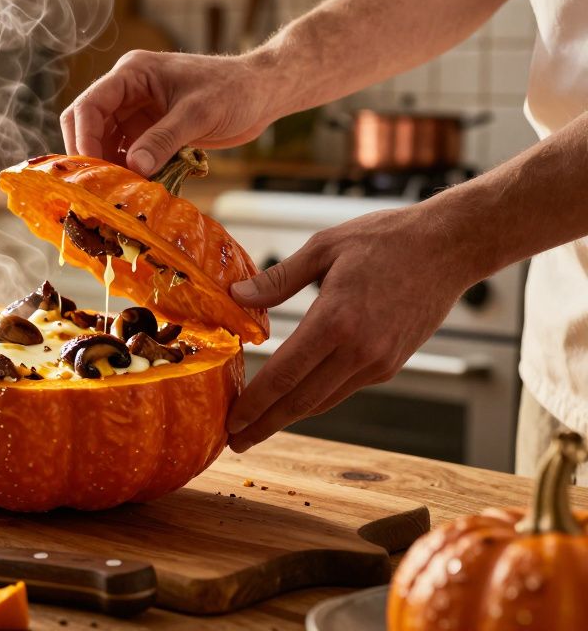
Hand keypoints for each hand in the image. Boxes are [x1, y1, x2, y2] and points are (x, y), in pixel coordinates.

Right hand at [59, 50, 284, 175]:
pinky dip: (129, 170)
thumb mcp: (199, 114)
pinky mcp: (151, 129)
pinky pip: (128, 152)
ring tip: (121, 191)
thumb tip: (134, 168)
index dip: (85, 138)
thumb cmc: (235, 90)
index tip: (92, 170)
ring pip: (106, 141)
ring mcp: (138, 110)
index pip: (89, 105)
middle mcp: (128, 90)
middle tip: (100, 185)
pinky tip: (138, 187)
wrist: (264, 92)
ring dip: (110, 165)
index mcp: (133, 73)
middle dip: (91, 154)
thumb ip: (164, 139)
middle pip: (88, 123)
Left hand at [225, 204, 479, 452]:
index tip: (231, 423)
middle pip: (301, 401)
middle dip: (265, 425)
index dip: (255, 403)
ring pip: (323, 400)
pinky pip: (344, 389)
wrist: (450, 247)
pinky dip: (316, 399)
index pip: (284, 374)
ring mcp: (378, 361)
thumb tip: (236, 296)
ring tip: (258, 428)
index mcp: (336, 320)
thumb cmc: (386, 239)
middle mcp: (358, 350)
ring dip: (289, 418)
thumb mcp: (324, 247)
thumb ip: (278, 278)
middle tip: (236, 442)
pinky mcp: (391, 364)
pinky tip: (294, 400)